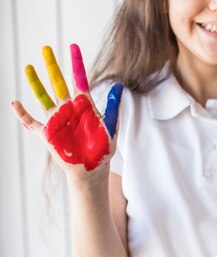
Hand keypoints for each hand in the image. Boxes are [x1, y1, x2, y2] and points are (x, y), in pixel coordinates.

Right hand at [11, 44, 122, 180]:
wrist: (93, 168)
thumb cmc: (103, 148)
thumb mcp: (111, 126)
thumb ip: (113, 107)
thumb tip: (119, 86)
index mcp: (85, 105)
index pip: (79, 79)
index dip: (76, 63)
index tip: (73, 46)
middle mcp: (69, 108)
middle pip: (58, 82)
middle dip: (52, 66)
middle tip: (45, 48)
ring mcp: (57, 119)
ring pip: (43, 97)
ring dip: (35, 83)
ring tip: (29, 67)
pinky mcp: (48, 133)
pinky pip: (31, 122)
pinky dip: (22, 114)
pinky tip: (14, 103)